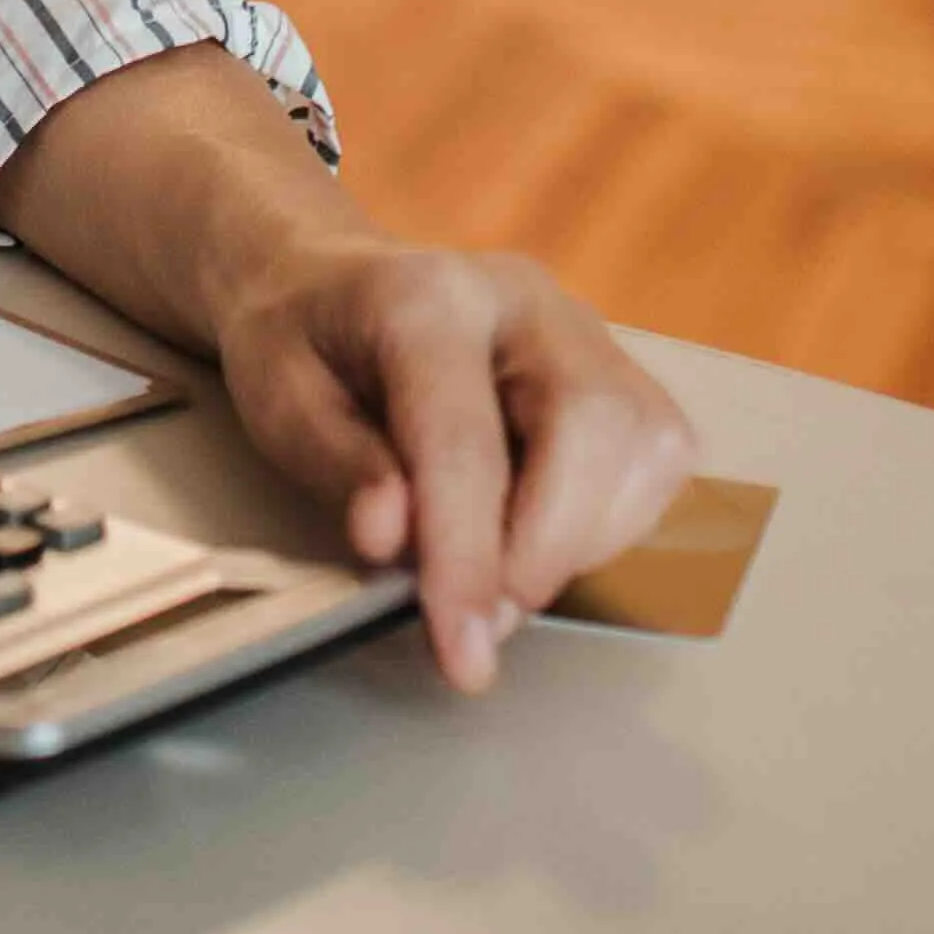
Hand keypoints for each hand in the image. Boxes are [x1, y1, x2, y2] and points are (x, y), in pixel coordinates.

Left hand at [207, 239, 690, 693]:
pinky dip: (610, 520)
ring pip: (645, 443)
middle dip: (547, 549)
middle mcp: (523, 298)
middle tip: (484, 619)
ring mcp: (581, 326)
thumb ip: (336, 464)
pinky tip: (537, 531)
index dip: (467, 557)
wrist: (326, 276)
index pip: (464, 440)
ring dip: (583, 540)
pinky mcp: (617, 364)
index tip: (463, 656)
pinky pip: (657, 454)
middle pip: (590, 426)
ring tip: (499, 569)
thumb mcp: (276, 398)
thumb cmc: (298, 341)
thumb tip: (391, 539)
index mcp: (423, 297)